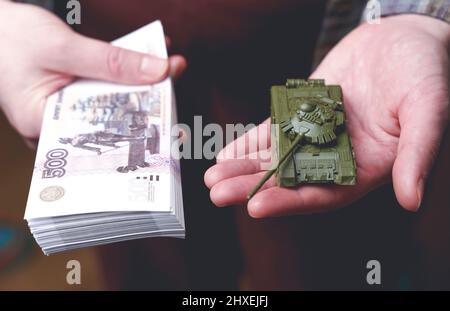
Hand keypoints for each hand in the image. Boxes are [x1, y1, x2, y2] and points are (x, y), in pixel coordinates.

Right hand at [0, 1, 185, 138]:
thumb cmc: (11, 38)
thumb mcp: (63, 47)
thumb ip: (111, 61)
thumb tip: (158, 71)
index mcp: (44, 126)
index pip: (103, 133)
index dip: (140, 124)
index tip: (171, 114)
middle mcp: (58, 127)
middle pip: (112, 119)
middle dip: (146, 101)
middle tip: (174, 85)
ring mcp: (66, 113)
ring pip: (112, 103)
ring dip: (139, 83)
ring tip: (167, 68)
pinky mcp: (74, 98)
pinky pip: (105, 89)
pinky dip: (124, 74)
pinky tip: (146, 59)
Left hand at [205, 15, 449, 216]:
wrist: (403, 38)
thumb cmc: (423, 72)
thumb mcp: (428, 110)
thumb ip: (417, 153)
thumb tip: (411, 199)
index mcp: (365, 168)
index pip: (323, 194)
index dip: (290, 202)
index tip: (256, 206)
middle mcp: (336, 158)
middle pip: (289, 180)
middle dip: (253, 187)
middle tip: (218, 193)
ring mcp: (316, 136)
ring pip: (275, 157)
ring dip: (244, 167)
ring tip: (212, 177)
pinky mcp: (302, 114)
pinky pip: (273, 131)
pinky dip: (249, 142)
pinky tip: (225, 152)